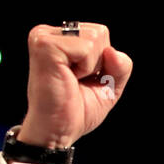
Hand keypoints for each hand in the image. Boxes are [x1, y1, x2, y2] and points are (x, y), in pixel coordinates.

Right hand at [18, 22, 132, 149]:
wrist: (58, 131)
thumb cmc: (76, 110)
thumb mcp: (108, 85)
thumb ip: (120, 66)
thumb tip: (112, 52)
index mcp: (60, 38)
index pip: (101, 33)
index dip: (103, 61)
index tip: (83, 79)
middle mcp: (48, 33)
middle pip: (100, 32)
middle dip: (98, 63)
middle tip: (77, 81)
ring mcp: (44, 36)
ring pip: (95, 38)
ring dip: (91, 67)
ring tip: (71, 80)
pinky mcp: (45, 45)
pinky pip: (86, 48)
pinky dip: (85, 68)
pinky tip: (68, 79)